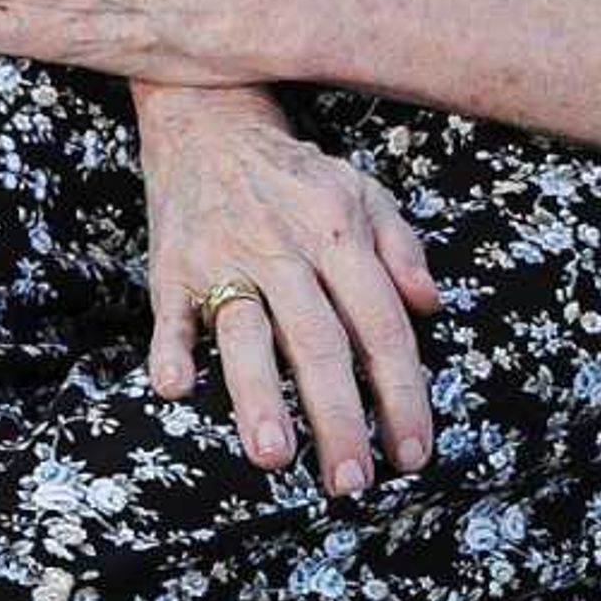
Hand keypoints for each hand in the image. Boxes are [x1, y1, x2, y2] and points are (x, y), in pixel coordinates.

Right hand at [131, 86, 442, 495]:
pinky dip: (171, 347)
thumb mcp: (361, 190)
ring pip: (246, 331)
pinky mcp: (172, 265)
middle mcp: (282, 245)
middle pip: (318, 341)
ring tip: (275, 456)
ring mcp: (223, 255)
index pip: (380, 324)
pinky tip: (176, 387)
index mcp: (337, 230)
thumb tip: (430, 306)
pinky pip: (169, 311)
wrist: (205, 118)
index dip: (401, 392)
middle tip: (352, 482)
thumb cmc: (293, 173)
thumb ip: (400, 246)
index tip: (413, 454)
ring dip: (260, 394)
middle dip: (338, 417)